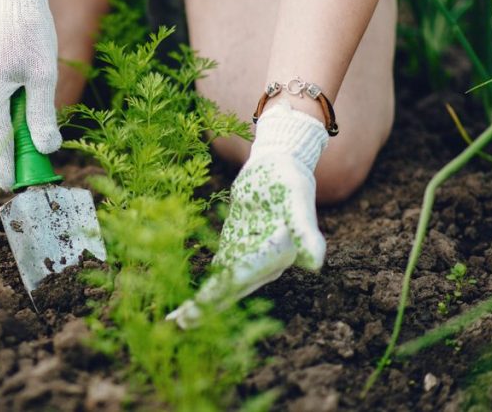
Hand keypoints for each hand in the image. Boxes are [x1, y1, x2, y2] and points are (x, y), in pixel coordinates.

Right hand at [0, 0, 60, 190]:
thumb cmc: (32, 31)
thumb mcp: (43, 76)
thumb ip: (42, 116)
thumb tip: (47, 149)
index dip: (6, 166)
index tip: (11, 185)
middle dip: (8, 141)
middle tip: (33, 147)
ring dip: (1, 119)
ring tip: (25, 103)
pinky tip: (10, 84)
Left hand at [167, 102, 328, 327]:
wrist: (280, 164)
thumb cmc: (290, 180)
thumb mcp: (297, 200)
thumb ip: (305, 231)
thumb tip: (315, 263)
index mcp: (278, 255)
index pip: (243, 277)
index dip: (220, 293)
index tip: (197, 308)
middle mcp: (265, 263)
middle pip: (231, 288)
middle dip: (206, 307)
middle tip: (178, 326)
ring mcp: (249, 257)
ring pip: (223, 285)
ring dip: (201, 304)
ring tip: (176, 322)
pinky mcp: (237, 247)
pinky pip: (219, 272)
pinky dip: (204, 287)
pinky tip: (185, 302)